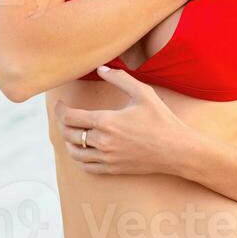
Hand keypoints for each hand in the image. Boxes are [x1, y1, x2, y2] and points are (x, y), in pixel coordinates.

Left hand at [54, 67, 189, 175]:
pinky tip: (83, 151)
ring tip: (72, 132)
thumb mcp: (143, 93)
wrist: (177, 150)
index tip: (60, 104)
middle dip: (62, 124)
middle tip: (64, 116)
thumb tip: (101, 68)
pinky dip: (79, 159)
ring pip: (75, 153)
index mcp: (106, 122)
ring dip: (69, 142)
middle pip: (68, 135)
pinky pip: (87, 167)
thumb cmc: (162, 120)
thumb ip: (120, 78)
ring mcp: (107, 158)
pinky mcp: (113, 169)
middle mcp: (102, 142)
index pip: (70, 117)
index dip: (60, 110)